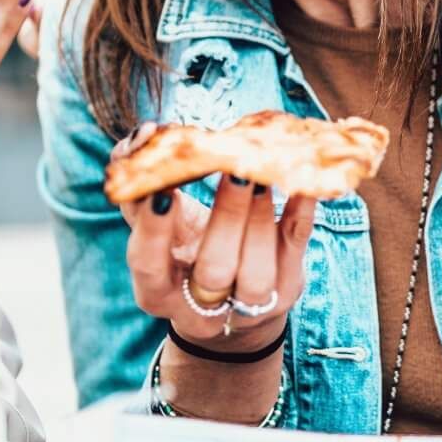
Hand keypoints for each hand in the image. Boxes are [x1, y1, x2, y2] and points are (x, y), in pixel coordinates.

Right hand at [113, 123, 315, 357]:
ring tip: (261, 175)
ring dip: (260, 219)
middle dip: (226, 218)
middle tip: (235, 169)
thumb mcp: (154, 226)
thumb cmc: (181, 249)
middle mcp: (201, 306)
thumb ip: (140, 184)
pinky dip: (300, 212)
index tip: (163, 189)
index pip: (147, 263)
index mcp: (156, 290)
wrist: (230, 303)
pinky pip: (296, 248)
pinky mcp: (286, 286)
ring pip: (258, 273)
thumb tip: (145, 135)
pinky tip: (300, 181)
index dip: (153, 228)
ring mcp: (249, 304)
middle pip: (213, 270)